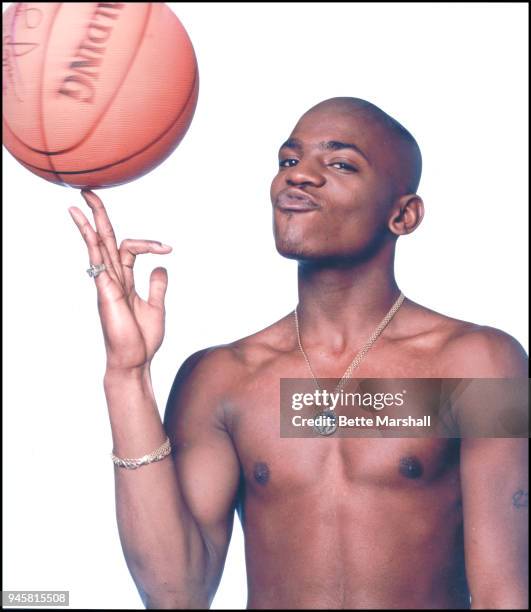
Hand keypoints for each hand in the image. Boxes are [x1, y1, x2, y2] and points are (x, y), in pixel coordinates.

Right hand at [69, 190, 172, 371]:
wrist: (134, 361)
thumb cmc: (142, 339)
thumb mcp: (156, 306)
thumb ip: (157, 285)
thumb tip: (163, 266)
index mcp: (124, 280)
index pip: (129, 249)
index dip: (149, 243)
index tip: (168, 249)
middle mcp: (112, 278)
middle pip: (104, 240)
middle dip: (98, 216)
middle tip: (88, 191)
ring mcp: (107, 283)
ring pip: (97, 246)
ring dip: (90, 222)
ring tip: (82, 199)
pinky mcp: (106, 291)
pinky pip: (98, 260)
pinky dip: (93, 241)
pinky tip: (85, 223)